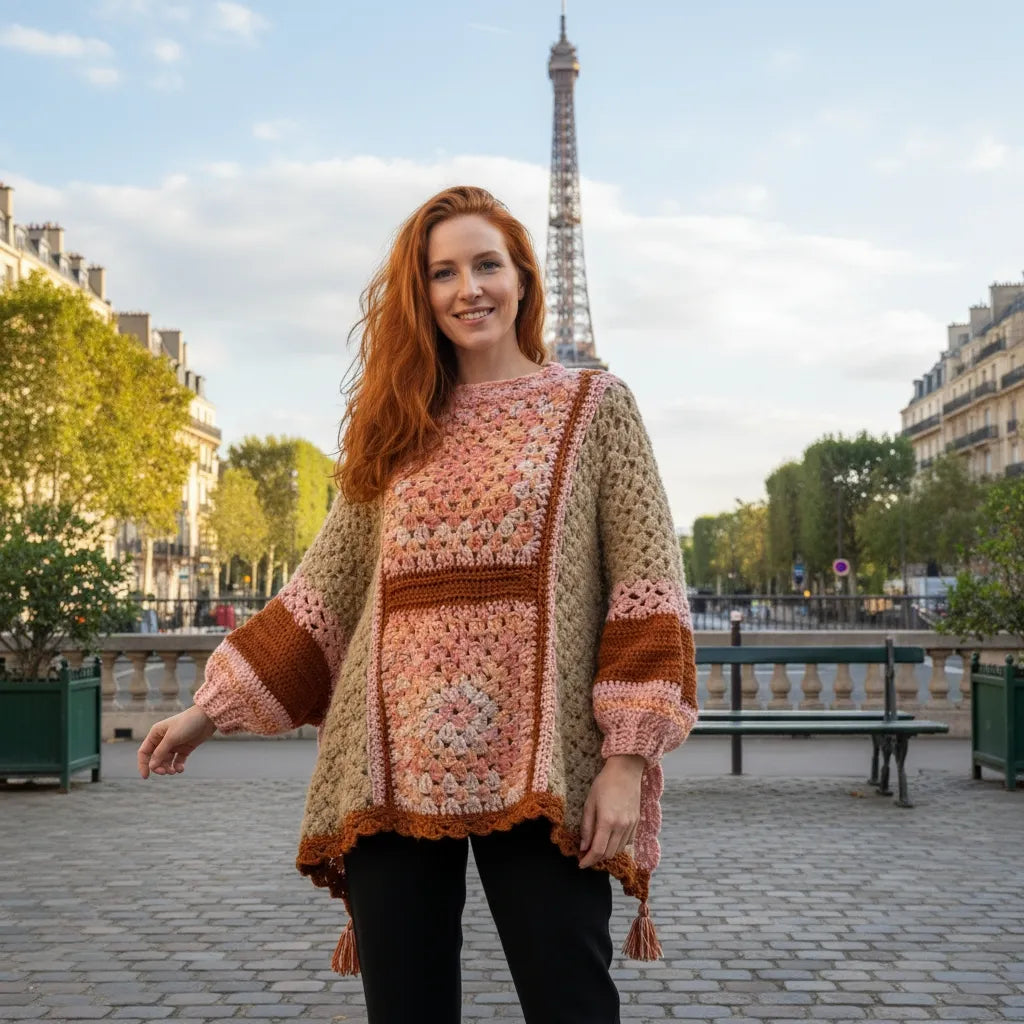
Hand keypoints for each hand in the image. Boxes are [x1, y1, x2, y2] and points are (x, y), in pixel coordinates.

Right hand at [137, 705, 216, 778]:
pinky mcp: (185, 748)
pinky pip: (178, 760)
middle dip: (159, 767)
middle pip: (155, 759)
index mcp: (156, 734)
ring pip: (166, 761)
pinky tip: (180, 769)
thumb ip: (160, 752)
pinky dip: (178, 766)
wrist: (208, 718)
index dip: (143, 764)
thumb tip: (152, 766)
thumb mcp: (172, 738)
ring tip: (174, 771)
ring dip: (168, 768)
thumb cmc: (188, 723)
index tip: (146, 776)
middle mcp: (163, 739)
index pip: (144, 752)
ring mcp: (174, 744)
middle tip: (165, 772)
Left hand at [578, 754, 644, 868]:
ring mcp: (631, 825)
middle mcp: (622, 826)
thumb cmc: (604, 784)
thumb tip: (583, 847)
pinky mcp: (637, 822)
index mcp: (608, 821)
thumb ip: (586, 827)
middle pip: (609, 854)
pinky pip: (628, 842)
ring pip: (619, 850)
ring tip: (597, 847)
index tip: (581, 864)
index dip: (588, 860)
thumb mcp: (589, 803)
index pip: (598, 850)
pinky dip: (618, 846)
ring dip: (607, 853)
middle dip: (597, 858)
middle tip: (586, 855)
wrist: (625, 771)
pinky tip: (610, 839)